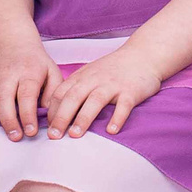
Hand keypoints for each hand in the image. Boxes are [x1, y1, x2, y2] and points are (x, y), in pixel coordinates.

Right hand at [0, 43, 61, 140]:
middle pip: (4, 96)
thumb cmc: (37, 65)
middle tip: (14, 137)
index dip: (28, 114)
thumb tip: (48, 114)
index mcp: (28, 72)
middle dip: (8, 118)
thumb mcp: (52, 72)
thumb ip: (53, 93)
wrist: (15, 44)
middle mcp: (7, 73)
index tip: (31, 132)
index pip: (27, 95)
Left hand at [40, 46, 167, 139]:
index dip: (52, 111)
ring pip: (95, 101)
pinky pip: (123, 105)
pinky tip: (111, 130)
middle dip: (61, 117)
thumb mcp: (89, 73)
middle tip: (54, 136)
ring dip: (83, 118)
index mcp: (82, 77)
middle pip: (73, 98)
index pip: (60, 94)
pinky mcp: (131, 91)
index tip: (48, 128)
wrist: (143, 55)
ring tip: (75, 135)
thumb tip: (57, 112)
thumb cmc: (114, 69)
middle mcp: (95, 80)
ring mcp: (113, 85)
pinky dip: (117, 118)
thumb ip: (75, 88)